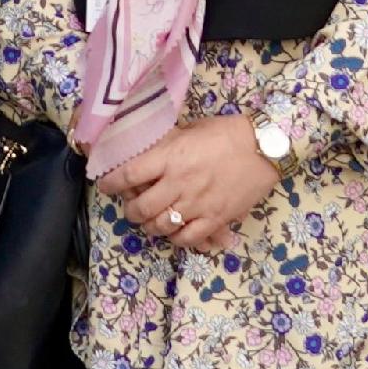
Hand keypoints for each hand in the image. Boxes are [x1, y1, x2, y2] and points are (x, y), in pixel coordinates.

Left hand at [97, 116, 279, 252]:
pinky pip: (187, 239)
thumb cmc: (225, 133)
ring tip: (150, 221)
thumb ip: (166, 143)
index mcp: (170, 157)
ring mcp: (197, 204)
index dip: (111, 183)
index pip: (129, 175)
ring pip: (161, 226)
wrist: (262, 147)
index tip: (105, 185)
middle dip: (130, 211)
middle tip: (131, 208)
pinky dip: (175, 239)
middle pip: (141, 208)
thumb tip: (144, 151)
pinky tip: (174, 232)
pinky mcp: (215, 219)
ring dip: (150, 226)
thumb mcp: (189, 130)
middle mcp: (179, 183)